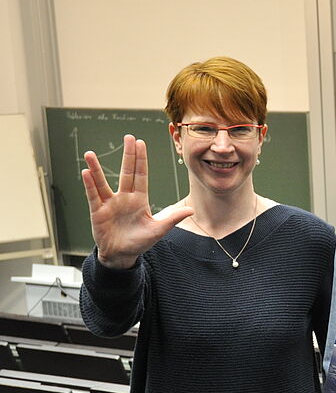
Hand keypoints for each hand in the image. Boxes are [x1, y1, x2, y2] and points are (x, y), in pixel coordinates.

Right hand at [81, 135, 192, 268]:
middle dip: (128, 155)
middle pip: (126, 172)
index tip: (140, 143)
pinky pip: (93, 196)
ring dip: (96, 168)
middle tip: (128, 137)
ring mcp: (110, 203)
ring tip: (91, 154)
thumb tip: (191, 210)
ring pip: (102, 182)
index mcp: (139, 199)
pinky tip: (85, 172)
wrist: (122, 255)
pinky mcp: (97, 212)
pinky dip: (89, 185)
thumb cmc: (140, 241)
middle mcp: (124, 197)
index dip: (141, 159)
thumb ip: (172, 218)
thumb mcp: (158, 230)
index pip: (141, 175)